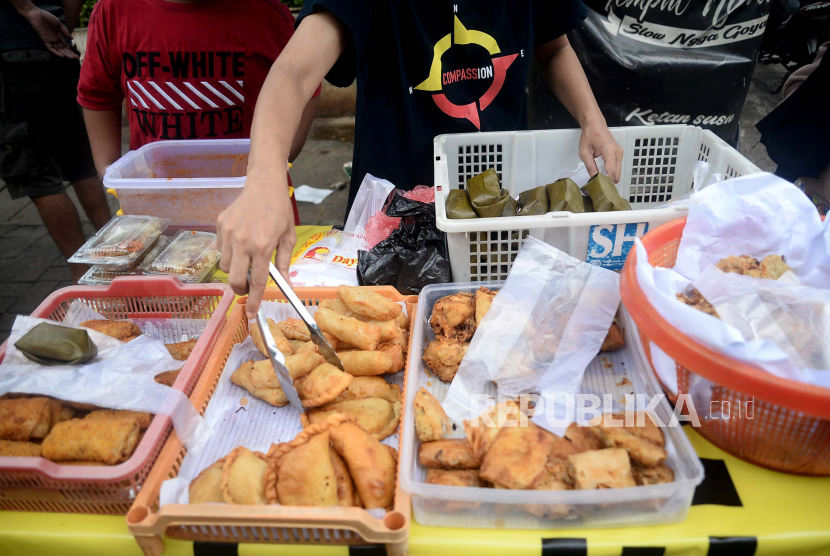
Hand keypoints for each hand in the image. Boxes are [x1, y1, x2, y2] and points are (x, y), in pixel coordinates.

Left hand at [23, 8, 77, 58]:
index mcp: (57, 36)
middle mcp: (54, 40)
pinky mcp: (44, 39)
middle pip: (62, 49)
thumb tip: (72, 39)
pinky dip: (55, 52)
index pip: (65, 45)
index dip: (70, 50)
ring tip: (70, 58)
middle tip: (76, 58)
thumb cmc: (47, 17)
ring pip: (57, 49)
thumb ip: (64, 32)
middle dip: (69, 54)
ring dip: (64, 54)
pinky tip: (61, 56)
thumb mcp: (59, 24)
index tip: (76, 55)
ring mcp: (49, 40)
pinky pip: (50, 47)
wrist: (36, 14)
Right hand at [217, 170, 295, 318]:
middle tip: (249, 287)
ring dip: (235, 270)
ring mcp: (228, 233)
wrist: (264, 183)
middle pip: (235, 279)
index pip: (258, 281)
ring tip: (247, 257)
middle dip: (241, 289)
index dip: (255, 300)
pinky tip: (240, 241)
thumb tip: (285, 286)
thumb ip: (284, 263)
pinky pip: (221, 250)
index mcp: (262, 246)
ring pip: (225, 266)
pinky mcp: (219, 225)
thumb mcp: (288, 237)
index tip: (252, 314)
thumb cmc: (279, 210)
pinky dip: (229, 253)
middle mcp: (242, 241)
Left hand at [579, 120, 622, 182]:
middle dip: (608, 181)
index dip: (605, 182)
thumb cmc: (589, 136)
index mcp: (609, 152)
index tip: (597, 186)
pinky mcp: (619, 155)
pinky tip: (602, 171)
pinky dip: (610, 172)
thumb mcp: (585, 153)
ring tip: (598, 177)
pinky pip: (617, 168)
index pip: (611, 173)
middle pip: (617, 175)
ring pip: (618, 173)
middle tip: (597, 183)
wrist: (595, 124)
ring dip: (609, 177)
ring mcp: (620, 154)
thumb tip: (594, 179)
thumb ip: (590, 167)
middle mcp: (618, 153)